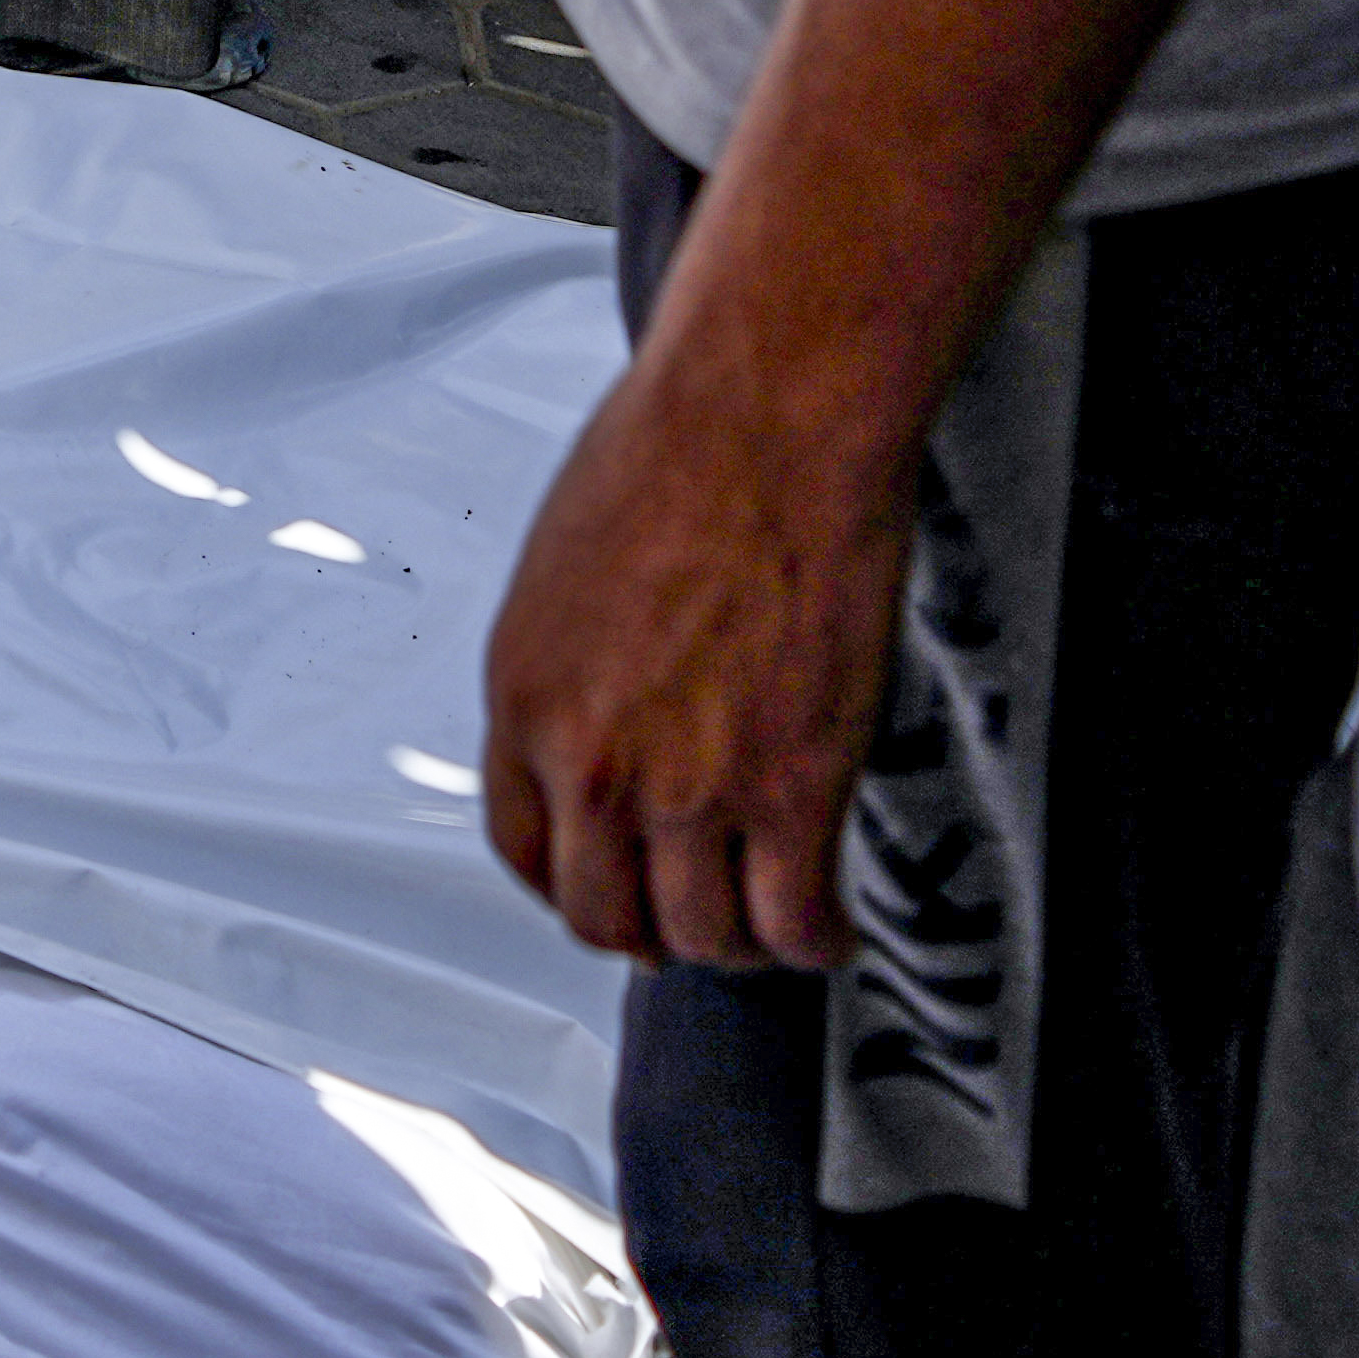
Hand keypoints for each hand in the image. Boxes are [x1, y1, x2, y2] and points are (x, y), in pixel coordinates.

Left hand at [473, 327, 912, 969]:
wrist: (770, 415)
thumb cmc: (680, 446)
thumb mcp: (567, 564)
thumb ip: (578, 663)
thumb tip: (612, 709)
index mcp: (525, 697)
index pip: (526, 851)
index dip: (576, 889)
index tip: (616, 893)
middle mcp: (591, 758)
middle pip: (606, 916)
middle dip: (655, 930)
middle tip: (698, 921)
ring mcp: (688, 786)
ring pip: (702, 936)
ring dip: (740, 942)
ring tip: (774, 922)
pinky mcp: (791, 788)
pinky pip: (795, 921)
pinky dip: (817, 942)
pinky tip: (833, 928)